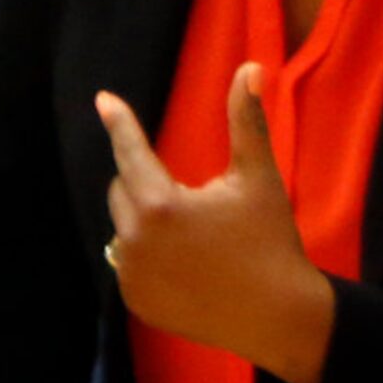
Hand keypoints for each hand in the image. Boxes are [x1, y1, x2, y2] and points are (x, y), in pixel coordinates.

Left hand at [97, 63, 334, 382]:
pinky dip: (146, 253)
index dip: (120, 123)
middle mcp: (134, 241)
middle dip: (146, 182)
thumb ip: (246, 121)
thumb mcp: (258, 178)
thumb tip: (250, 67)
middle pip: (123, 190)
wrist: (277, 315)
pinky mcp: (136, 302)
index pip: (131, 153)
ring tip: (190, 232)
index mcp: (161, 205)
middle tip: (191, 195)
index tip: (104, 99)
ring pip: (123, 227)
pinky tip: (183, 262)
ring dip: (144, 217)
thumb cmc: (270, 240)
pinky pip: (128, 263)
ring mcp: (131, 276)